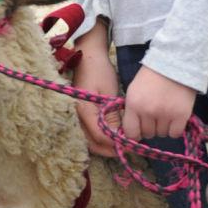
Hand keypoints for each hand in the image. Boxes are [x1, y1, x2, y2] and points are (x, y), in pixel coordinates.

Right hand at [71, 22, 120, 157]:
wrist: (87, 57)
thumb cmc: (99, 71)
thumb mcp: (109, 93)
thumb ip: (112, 116)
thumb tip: (120, 136)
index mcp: (84, 112)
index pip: (100, 137)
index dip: (115, 144)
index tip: (130, 146)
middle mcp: (77, 118)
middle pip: (92, 143)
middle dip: (109, 150)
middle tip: (127, 149)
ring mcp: (76, 117)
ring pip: (89, 140)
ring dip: (104, 146)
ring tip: (121, 144)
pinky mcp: (80, 114)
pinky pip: (89, 132)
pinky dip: (100, 138)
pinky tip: (112, 136)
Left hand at [121, 66, 195, 142]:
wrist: (175, 64)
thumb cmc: (151, 77)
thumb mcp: (134, 91)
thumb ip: (131, 110)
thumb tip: (132, 132)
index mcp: (134, 104)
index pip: (131, 132)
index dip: (135, 134)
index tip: (139, 131)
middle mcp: (148, 111)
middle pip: (148, 134)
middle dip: (150, 128)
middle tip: (155, 116)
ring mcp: (165, 114)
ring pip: (162, 134)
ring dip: (163, 127)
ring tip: (165, 113)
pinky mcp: (181, 115)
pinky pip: (175, 133)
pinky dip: (175, 129)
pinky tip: (174, 119)